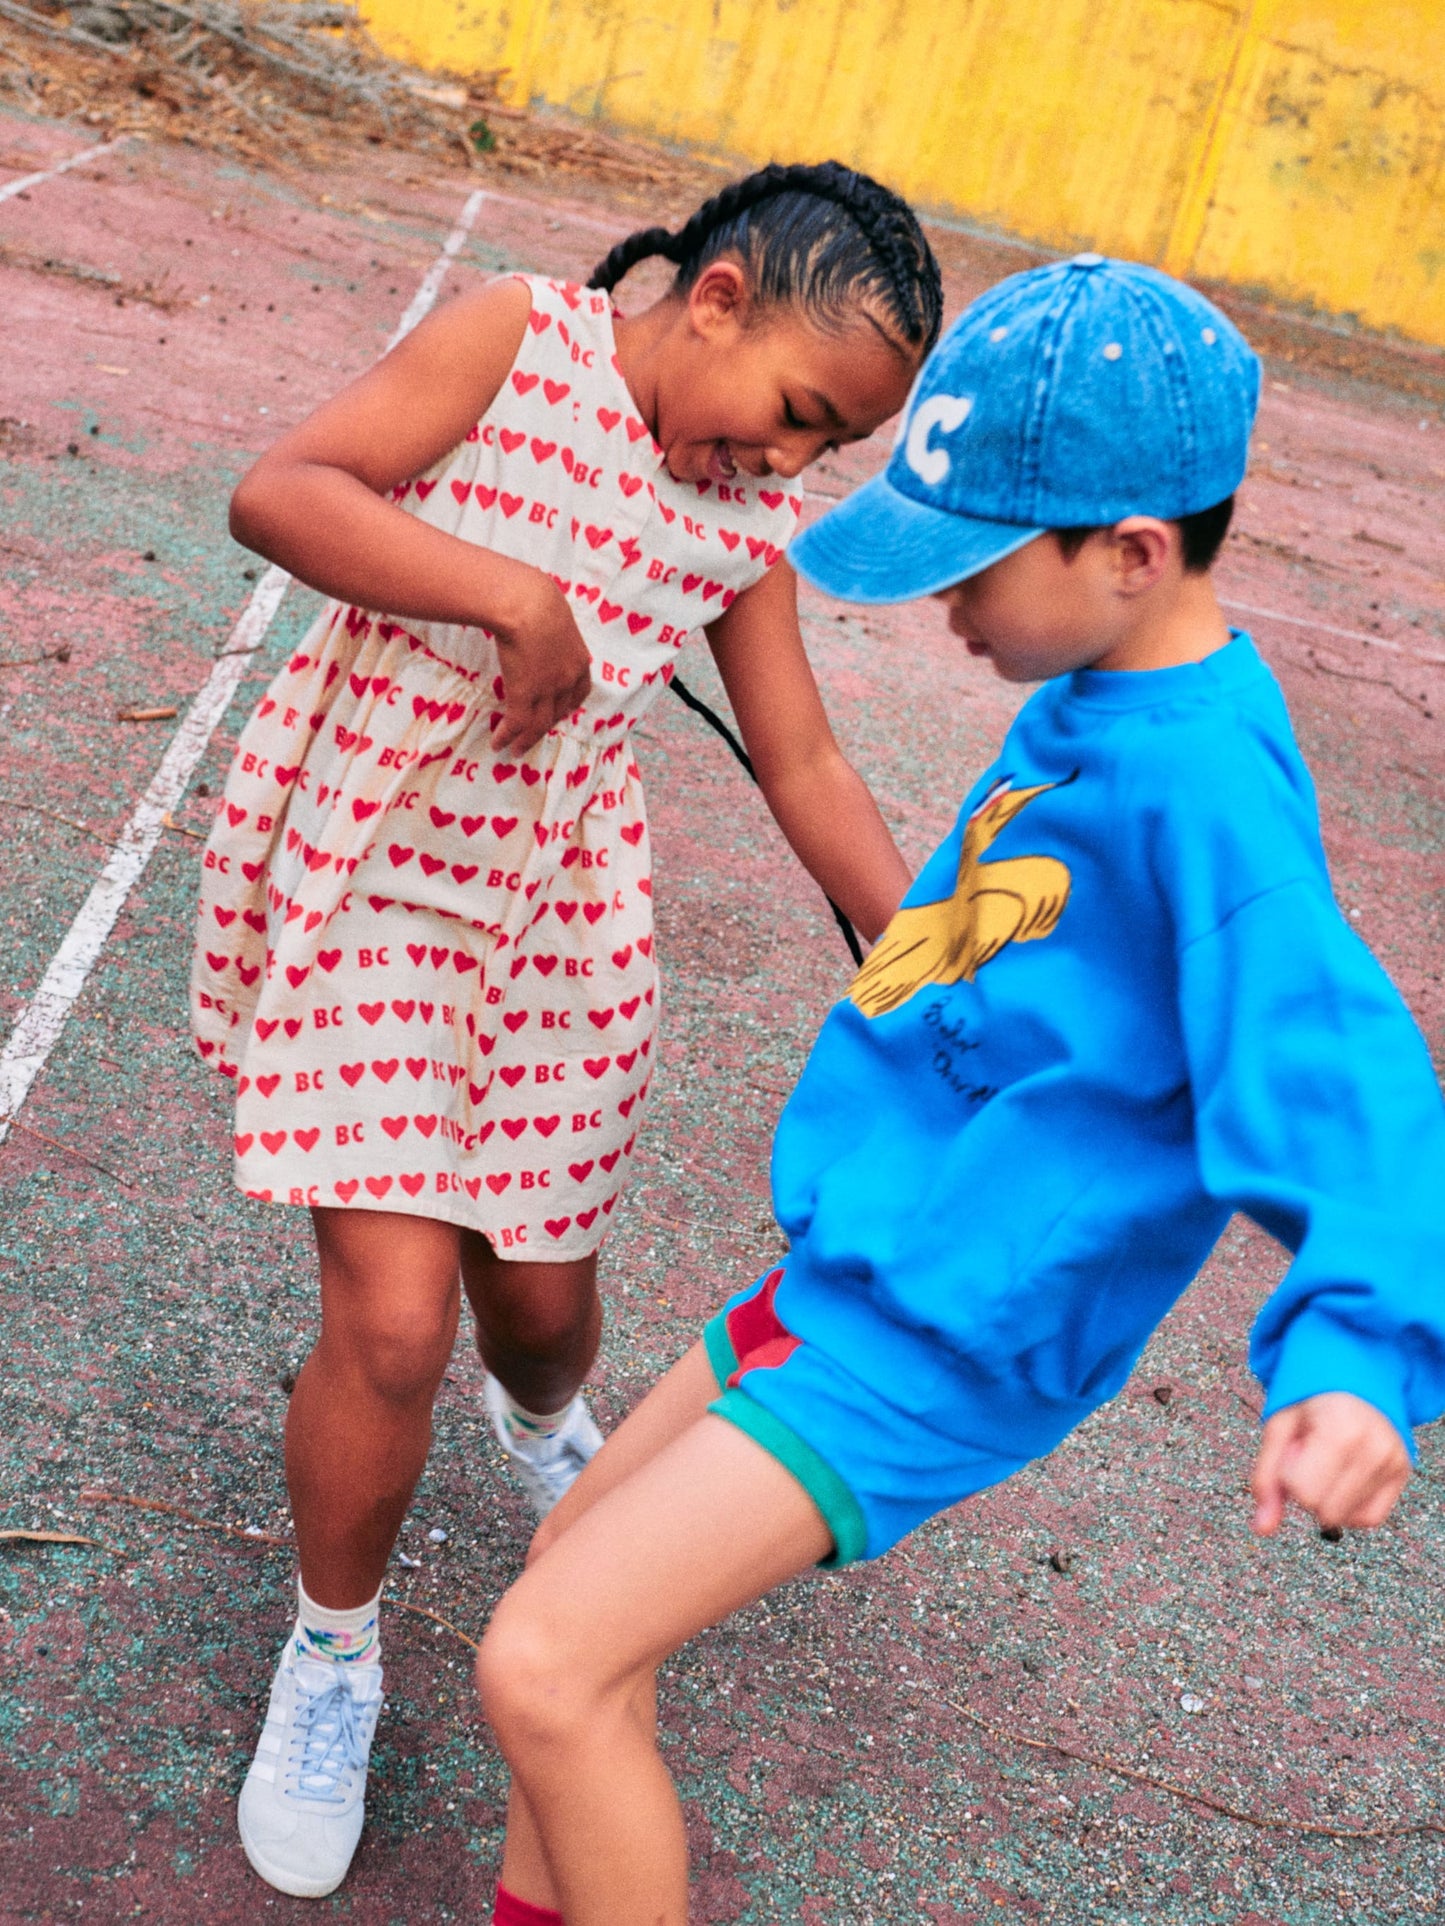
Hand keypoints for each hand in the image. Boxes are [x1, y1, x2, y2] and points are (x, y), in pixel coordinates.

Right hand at [490, 569, 591, 753]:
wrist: (527, 603)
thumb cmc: (536, 599)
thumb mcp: (553, 616)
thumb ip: (551, 631)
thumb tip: (535, 625)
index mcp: (579, 661)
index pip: (579, 693)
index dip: (568, 706)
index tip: (559, 712)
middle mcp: (567, 680)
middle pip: (559, 712)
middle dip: (545, 726)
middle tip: (533, 736)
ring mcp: (547, 689)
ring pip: (538, 725)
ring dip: (525, 740)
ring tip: (515, 750)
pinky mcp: (525, 693)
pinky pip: (516, 724)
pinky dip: (507, 736)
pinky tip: (498, 743)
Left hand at [1250, 1392, 1410, 1536]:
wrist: (1353, 1378)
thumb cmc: (1310, 1403)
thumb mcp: (1279, 1428)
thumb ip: (1266, 1479)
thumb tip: (1261, 1529)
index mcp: (1339, 1429)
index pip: (1305, 1492)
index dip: (1289, 1478)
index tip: (1294, 1451)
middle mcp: (1373, 1447)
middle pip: (1325, 1511)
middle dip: (1307, 1492)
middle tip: (1310, 1457)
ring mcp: (1392, 1461)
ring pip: (1346, 1518)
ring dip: (1327, 1499)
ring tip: (1327, 1462)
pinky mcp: (1403, 1472)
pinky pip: (1369, 1518)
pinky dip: (1349, 1508)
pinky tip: (1341, 1481)